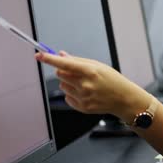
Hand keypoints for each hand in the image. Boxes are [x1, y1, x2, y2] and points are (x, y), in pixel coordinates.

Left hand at [35, 51, 151, 117]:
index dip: (50, 59)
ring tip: (84, 85)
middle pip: (60, 74)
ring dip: (69, 83)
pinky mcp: (82, 107)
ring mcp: (83, 97)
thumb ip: (77, 61)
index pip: (64, 64)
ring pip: (63, 86)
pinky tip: (85, 94)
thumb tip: (61, 55)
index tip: (39, 55)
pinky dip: (72, 94)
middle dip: (63, 71)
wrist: (123, 99)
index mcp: (90, 71)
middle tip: (76, 72)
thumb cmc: (112, 80)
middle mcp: (85, 84)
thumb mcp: (98, 66)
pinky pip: (67, 97)